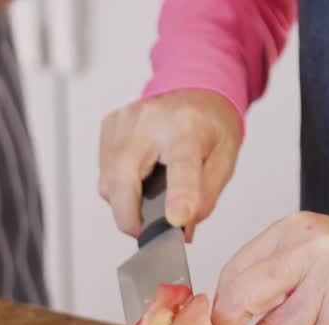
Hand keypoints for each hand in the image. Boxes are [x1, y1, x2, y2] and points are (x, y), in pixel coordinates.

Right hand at [98, 90, 242, 238]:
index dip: (179, 196)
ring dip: (124, 201)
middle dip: (128, 215)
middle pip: (124, 176)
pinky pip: (104, 171)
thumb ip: (206, 198)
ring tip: (148, 193)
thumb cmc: (209, 125)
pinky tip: (137, 175)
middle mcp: (151, 120)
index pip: (182, 165)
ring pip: (108, 180)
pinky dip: (118, 185)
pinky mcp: (109, 126)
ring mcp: (124, 121)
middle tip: (143, 230)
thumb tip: (182, 228)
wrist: (195, 89)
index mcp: (188, 128)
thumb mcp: (224, 160)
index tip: (176, 220)